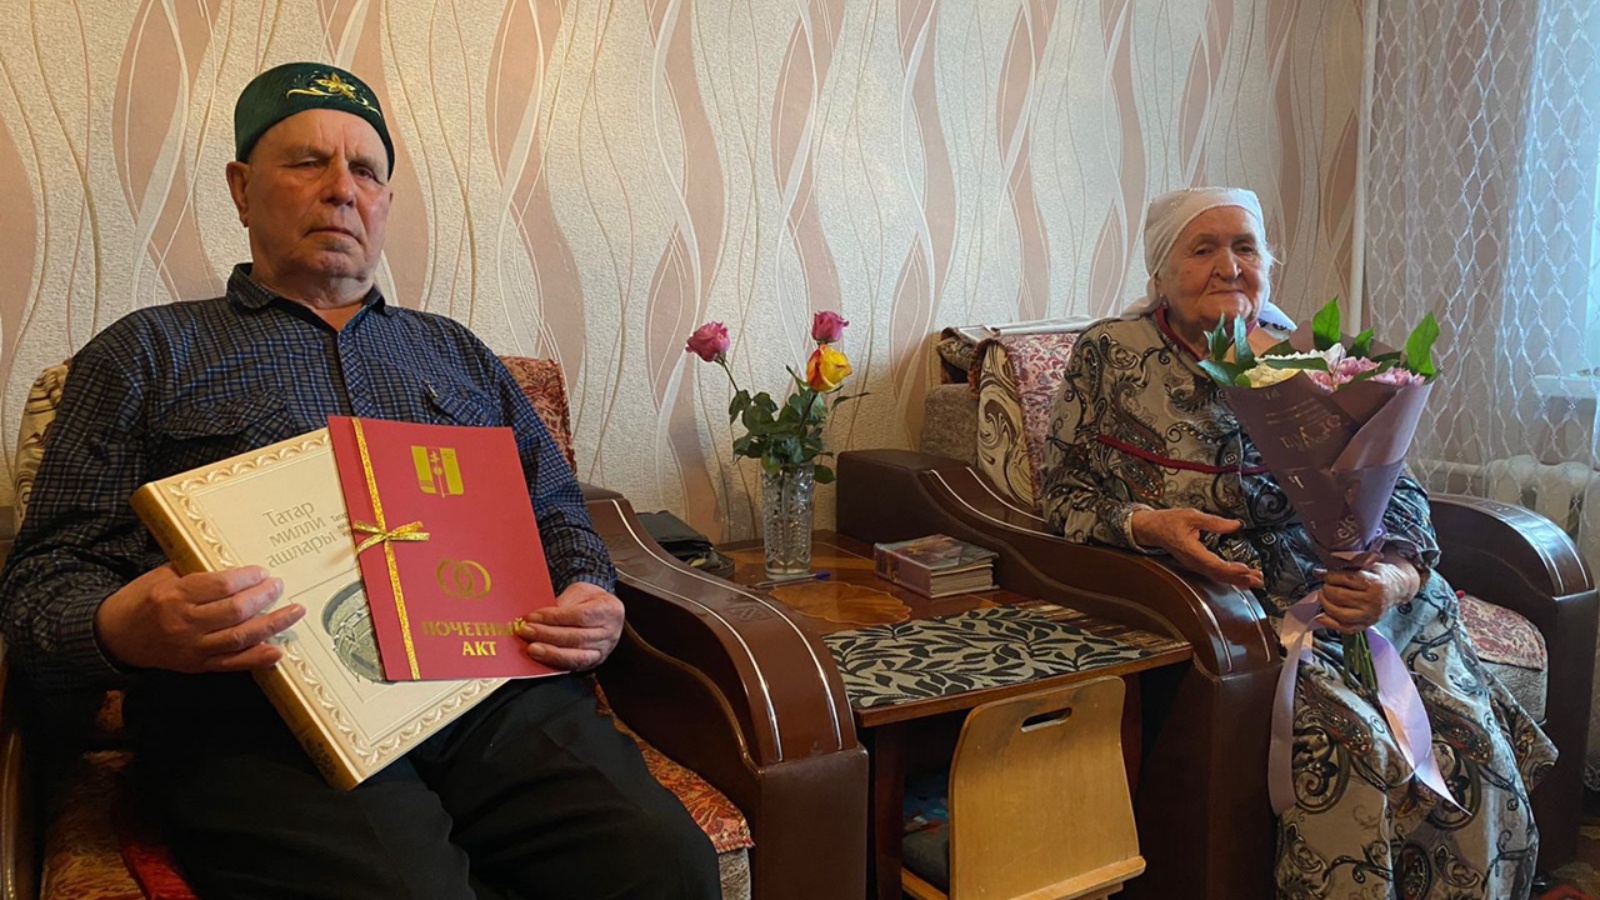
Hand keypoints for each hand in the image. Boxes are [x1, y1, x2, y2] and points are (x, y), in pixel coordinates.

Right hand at [94, 565, 303, 671]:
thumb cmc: (143, 599)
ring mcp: (192, 648)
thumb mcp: (163, 576)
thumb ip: (197, 572)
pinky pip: (232, 664)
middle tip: (278, 585)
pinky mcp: (196, 666)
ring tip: (293, 612)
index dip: (246, 578)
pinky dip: (257, 658)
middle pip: (234, 611)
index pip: (220, 586)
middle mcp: (184, 624)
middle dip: (263, 597)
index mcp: (174, 596)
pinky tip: (277, 651)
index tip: (261, 572)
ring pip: (239, 637)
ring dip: (271, 625)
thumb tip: (236, 566)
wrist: (116, 635)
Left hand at [516, 581, 624, 670]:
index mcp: (609, 610)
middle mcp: (610, 632)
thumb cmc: (591, 600)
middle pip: (577, 637)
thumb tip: (542, 617)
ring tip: (532, 648)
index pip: (580, 616)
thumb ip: (564, 602)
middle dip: (548, 635)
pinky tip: (542, 658)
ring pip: (577, 656)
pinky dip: (556, 663)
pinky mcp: (594, 662)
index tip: (534, 617)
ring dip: (551, 653)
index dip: (555, 618)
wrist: (603, 611)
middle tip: (527, 631)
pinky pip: (574, 666)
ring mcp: (603, 650)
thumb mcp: (580, 591)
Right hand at [1129, 508, 1263, 589]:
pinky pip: (1214, 574)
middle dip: (1239, 578)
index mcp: (1190, 550)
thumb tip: (1236, 525)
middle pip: (1218, 575)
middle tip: (1258, 579)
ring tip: (1255, 581)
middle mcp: (1192, 561)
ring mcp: (1194, 565)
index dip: (1229, 568)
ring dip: (1237, 580)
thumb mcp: (1191, 515)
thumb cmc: (1169, 521)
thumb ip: (1214, 522)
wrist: (1152, 529)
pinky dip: (1229, 577)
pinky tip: (1240, 578)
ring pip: (1217, 577)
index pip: (1212, 563)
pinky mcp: (1196, 565)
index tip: (1245, 568)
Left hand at [1315, 558, 1420, 632]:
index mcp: (1375, 584)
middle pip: (1340, 596)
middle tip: (1325, 586)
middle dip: (1327, 589)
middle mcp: (1373, 602)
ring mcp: (1370, 616)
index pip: (1346, 579)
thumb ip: (1343, 568)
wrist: (1397, 590)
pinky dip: (1329, 622)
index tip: (1327, 575)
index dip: (1331, 577)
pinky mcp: (1366, 625)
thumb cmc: (1379, 577)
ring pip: (1339, 613)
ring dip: (1325, 604)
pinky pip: (1344, 628)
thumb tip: (1318, 572)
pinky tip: (1321, 615)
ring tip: (1324, 596)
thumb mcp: (1365, 567)